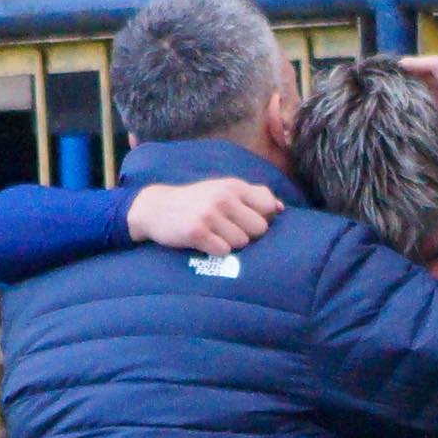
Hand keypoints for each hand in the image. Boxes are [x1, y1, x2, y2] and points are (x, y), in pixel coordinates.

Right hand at [127, 179, 282, 255]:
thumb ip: (253, 196)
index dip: (263, 218)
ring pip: (242, 243)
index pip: (269, 206)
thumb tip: (281, 208)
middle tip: (228, 230)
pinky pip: (223, 251)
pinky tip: (205, 243)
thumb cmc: (196, 201)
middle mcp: (224, 197)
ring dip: (231, 244)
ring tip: (214, 235)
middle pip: (259, 229)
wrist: (156, 208)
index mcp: (234, 186)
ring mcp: (210, 214)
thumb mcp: (224, 190)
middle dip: (248, 234)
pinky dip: (216, 251)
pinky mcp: (197, 232)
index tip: (247, 220)